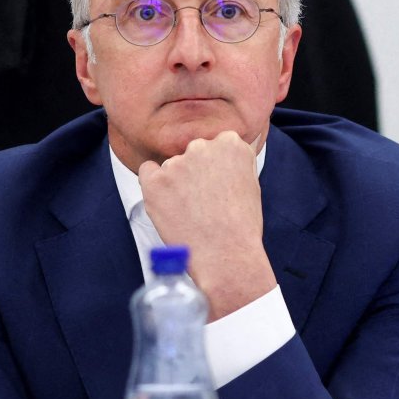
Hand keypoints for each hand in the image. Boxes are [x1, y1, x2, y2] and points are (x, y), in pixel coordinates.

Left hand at [138, 131, 275, 320]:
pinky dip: (154, 185)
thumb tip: (226, 155)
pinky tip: (167, 203)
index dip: (217, 168)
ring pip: (172, 166)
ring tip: (190, 212)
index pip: (218, 144)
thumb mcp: (251, 184)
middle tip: (203, 201)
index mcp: (230, 143)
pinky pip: (148, 172)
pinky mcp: (156, 181)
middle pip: (194, 153)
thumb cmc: (241, 226)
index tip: (218, 186)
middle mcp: (202, 147)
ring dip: (177, 183)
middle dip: (196, 172)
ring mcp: (177, 163)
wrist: (225, 255)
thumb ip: (236, 163)